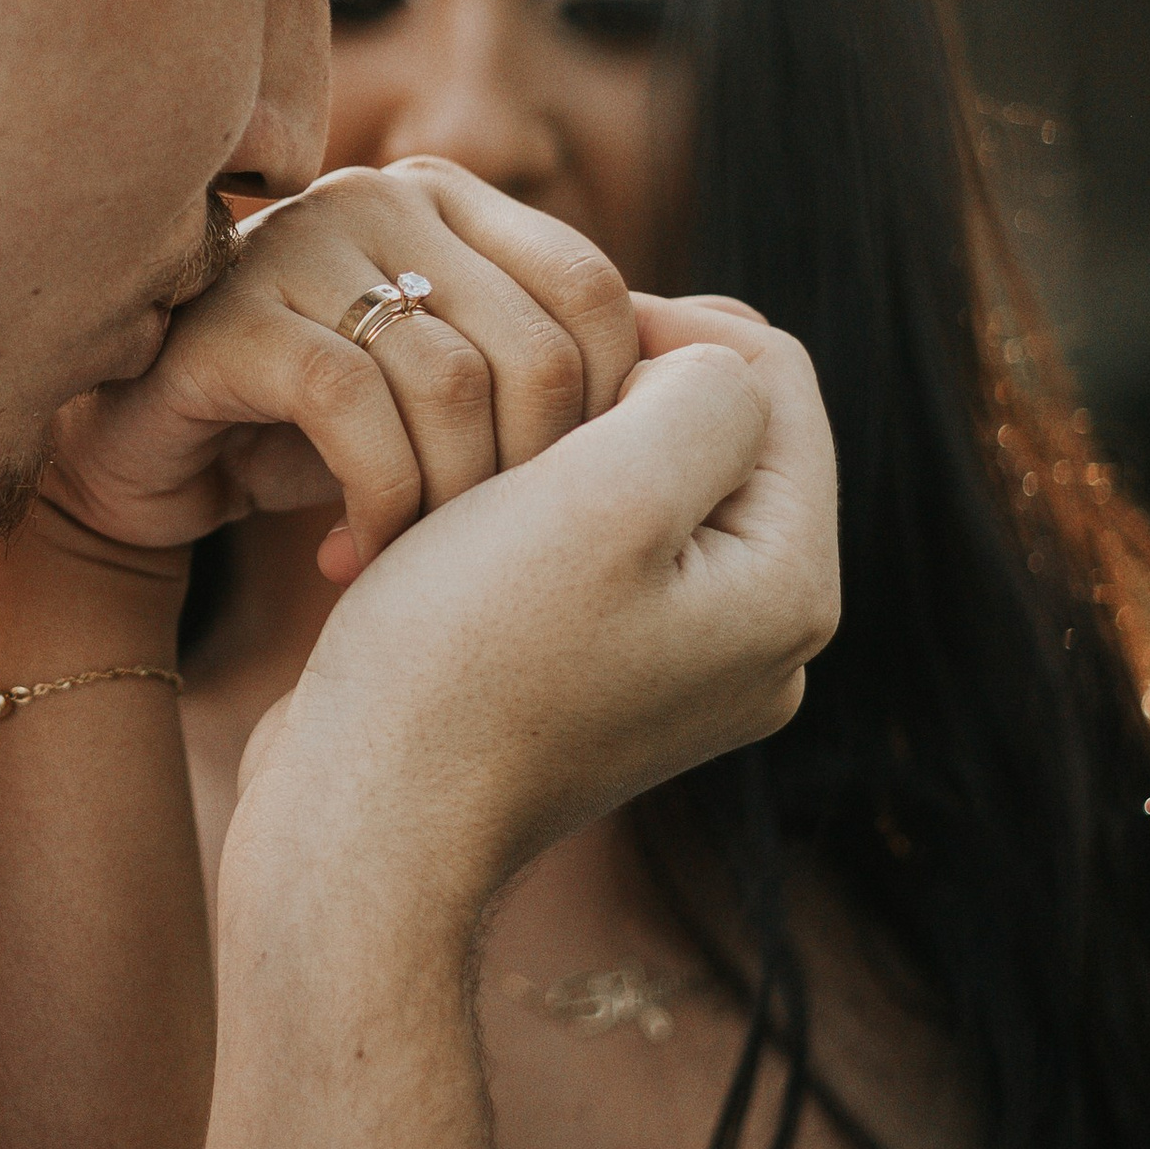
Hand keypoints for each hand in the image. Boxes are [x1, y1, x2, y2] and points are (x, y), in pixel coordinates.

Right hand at [43, 159, 641, 575]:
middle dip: (536, 484)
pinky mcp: (231, 316)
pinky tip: (355, 557)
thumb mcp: (474, 403)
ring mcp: (302, 246)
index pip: (599, 293)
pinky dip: (376, 504)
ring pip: (455, 383)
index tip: (562, 521)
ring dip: (454, 507)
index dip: (608, 423)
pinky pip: (353, 408)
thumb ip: (581, 360)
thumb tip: (742, 334)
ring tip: (427, 566)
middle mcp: (386, 198)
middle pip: (543, 345)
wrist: (143, 489)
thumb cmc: (326, 453)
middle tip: (498, 564)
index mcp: (457, 201)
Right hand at [229, 293, 839, 943]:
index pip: (771, 375)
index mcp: (791, 586)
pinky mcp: (588, 684)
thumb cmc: (467, 660)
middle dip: (596, 395)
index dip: (657, 324)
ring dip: (534, 455)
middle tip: (489, 415)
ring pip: (630, 484)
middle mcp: (756, 635)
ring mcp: (674, 667)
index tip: (537, 340)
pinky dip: (501, 520)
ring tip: (446, 485)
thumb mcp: (607, 493)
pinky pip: (573, 554)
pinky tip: (419, 538)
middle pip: (707, 430)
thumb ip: (699, 395)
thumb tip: (697, 368)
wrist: (358, 824)